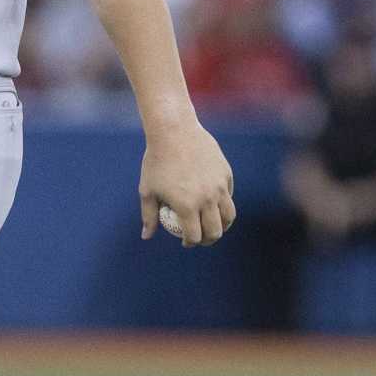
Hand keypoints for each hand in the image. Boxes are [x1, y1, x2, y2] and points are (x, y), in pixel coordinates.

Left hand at [139, 120, 235, 246]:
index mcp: (187, 205)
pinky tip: (214, 205)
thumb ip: (149, 216)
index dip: (190, 243)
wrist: (174, 132)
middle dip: (209, 240)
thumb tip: (147, 236)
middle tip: (201, 239)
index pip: (194, 235)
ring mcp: (219, 187)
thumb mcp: (147, 190)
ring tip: (214, 227)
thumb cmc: (156, 162)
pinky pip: (228, 196)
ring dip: (223, 226)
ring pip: (228, 216)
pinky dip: (223, 205)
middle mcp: (207, 199)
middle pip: (215, 230)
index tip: (185, 242)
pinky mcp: (226, 175)